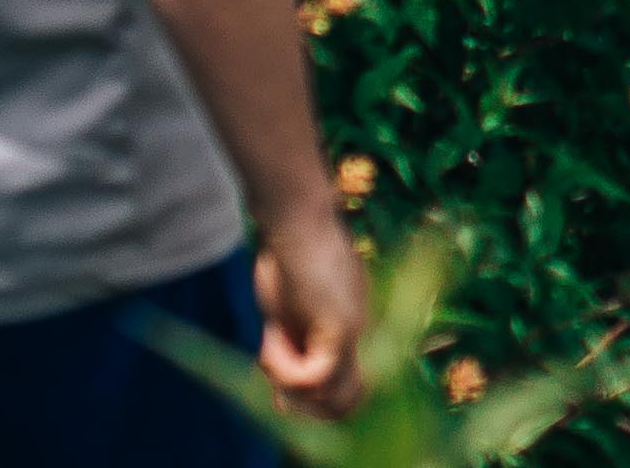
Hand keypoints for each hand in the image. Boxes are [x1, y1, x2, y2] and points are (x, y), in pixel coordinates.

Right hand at [255, 211, 370, 415]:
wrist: (295, 222)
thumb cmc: (287, 257)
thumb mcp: (286, 313)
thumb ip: (290, 347)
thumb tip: (281, 392)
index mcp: (348, 333)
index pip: (348, 394)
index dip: (312, 404)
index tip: (279, 390)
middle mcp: (359, 337)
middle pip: (345, 405)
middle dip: (304, 407)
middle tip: (275, 382)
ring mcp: (353, 333)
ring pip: (333, 399)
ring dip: (292, 390)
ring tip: (270, 356)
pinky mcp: (340, 328)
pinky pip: (316, 378)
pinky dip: (288, 372)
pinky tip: (270, 344)